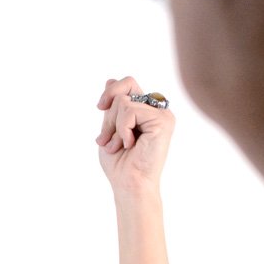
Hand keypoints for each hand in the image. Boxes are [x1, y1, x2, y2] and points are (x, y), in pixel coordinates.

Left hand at [95, 76, 174, 192]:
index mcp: (145, 110)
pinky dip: (122, 129)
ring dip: (113, 127)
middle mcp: (156, 110)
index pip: (128, 83)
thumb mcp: (110, 129)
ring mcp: (162, 114)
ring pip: (124, 101)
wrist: (129, 183)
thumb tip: (110, 81)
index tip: (100, 107)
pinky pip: (130, 110)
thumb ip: (113, 107)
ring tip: (120, 146)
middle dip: (109, 116)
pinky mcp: (164, 120)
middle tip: (108, 140)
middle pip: (125, 88)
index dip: (111, 91)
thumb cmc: (120, 163)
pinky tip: (130, 144)